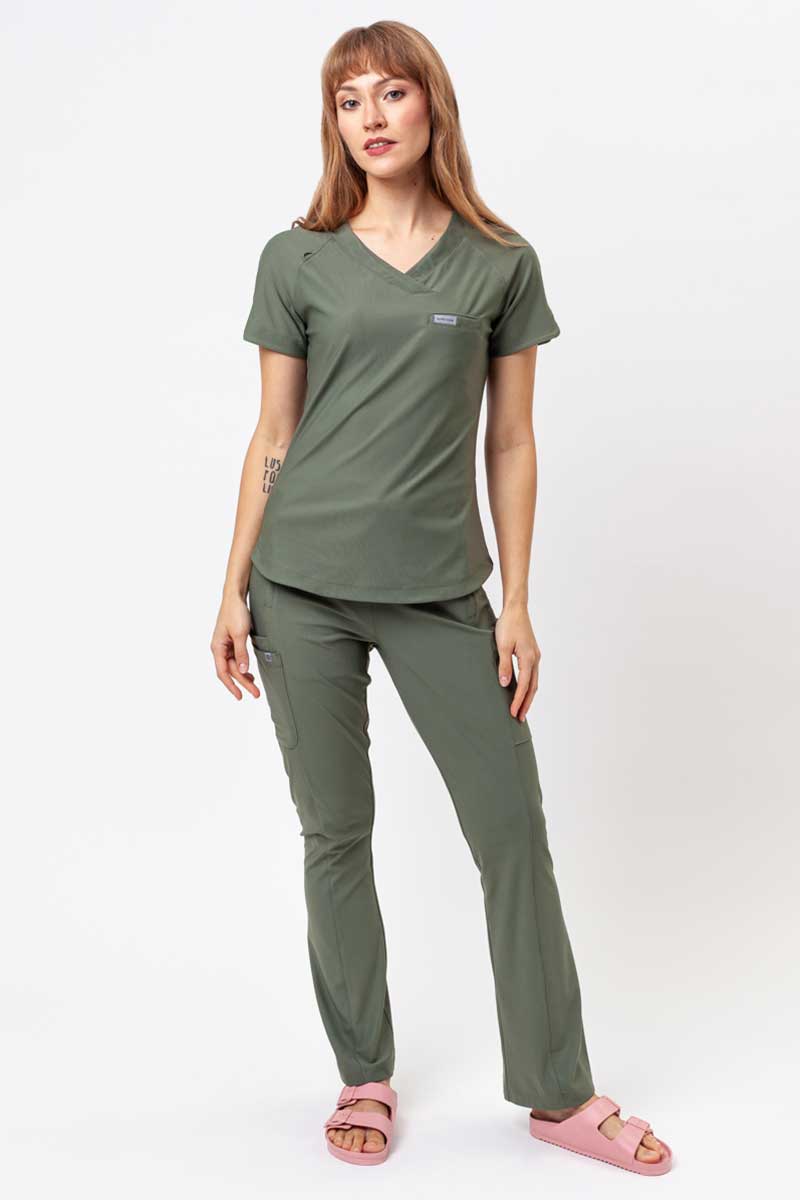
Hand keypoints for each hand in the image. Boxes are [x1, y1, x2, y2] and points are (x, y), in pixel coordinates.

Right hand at [210, 593, 260, 700]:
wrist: (235, 597)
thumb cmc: (235, 612)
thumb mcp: (240, 634)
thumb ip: (241, 653)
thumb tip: (242, 671)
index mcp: (217, 647)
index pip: (223, 672)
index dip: (231, 686)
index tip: (240, 696)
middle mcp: (219, 648)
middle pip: (230, 671)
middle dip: (243, 683)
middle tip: (256, 694)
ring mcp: (225, 646)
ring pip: (234, 666)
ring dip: (244, 676)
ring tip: (255, 687)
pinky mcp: (232, 642)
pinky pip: (236, 659)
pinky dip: (243, 666)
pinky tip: (249, 672)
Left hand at [495, 600, 539, 723]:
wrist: (516, 609)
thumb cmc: (508, 625)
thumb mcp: (502, 646)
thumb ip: (504, 665)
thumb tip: (505, 684)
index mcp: (528, 658)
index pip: (524, 686)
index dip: (518, 701)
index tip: (512, 713)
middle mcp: (535, 659)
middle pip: (533, 687)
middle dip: (526, 704)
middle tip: (519, 718)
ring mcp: (535, 656)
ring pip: (534, 682)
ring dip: (528, 696)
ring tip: (521, 709)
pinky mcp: (532, 653)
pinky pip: (532, 675)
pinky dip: (529, 686)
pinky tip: (523, 691)